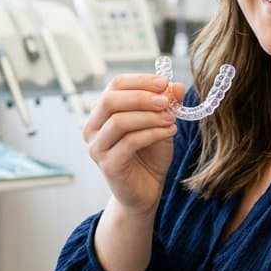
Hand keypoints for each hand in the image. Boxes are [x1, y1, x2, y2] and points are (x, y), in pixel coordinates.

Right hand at [82, 73, 185, 216]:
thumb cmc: (149, 154)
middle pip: (110, 100)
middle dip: (141, 97)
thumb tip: (178, 86)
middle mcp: (92, 128)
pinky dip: (152, 133)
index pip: (115, 85)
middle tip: (167, 100)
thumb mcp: (161, 122)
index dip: (140, 81)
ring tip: (171, 118)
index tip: (164, 82)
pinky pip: (129, 142)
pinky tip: (170, 131)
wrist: (147, 190)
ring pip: (119, 121)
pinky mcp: (108, 165)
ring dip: (149, 116)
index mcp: (101, 112)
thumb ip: (167, 104)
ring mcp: (97, 147)